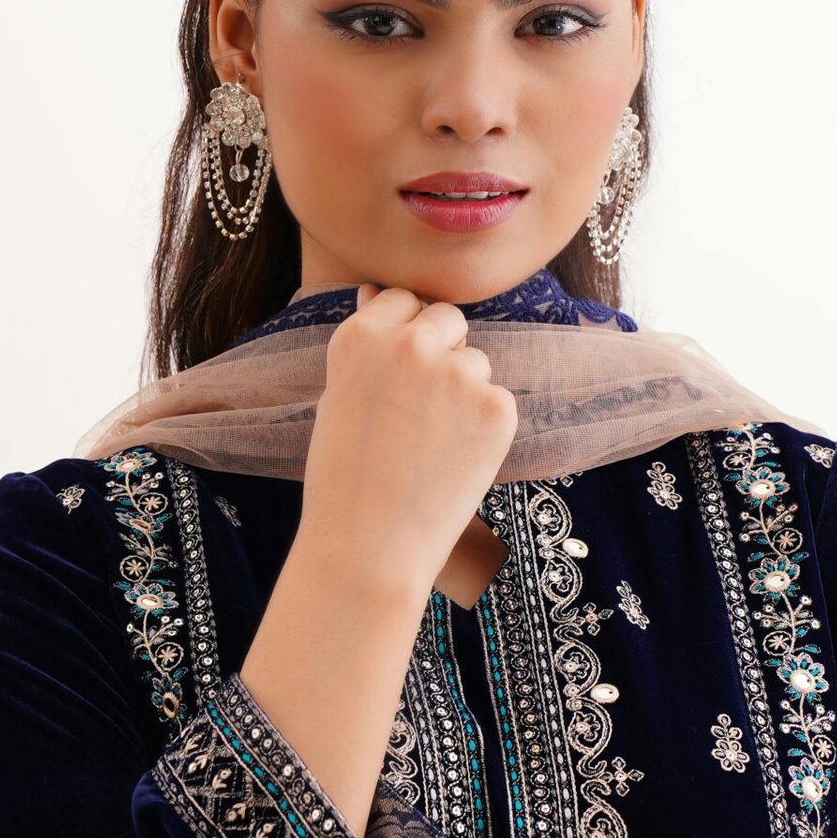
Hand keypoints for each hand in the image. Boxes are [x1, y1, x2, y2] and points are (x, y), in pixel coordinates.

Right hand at [299, 284, 516, 601]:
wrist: (368, 548)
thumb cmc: (343, 480)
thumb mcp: (337, 398)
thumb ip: (366, 344)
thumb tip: (376, 289)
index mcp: (361, 336)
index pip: (401, 300)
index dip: (403, 336)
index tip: (399, 374)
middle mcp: (411, 343)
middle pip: (447, 318)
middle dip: (442, 351)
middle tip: (420, 412)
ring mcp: (458, 373)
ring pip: (476, 362)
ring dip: (463, 393)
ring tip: (430, 448)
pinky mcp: (497, 407)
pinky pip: (498, 400)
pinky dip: (484, 428)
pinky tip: (453, 463)